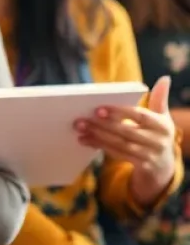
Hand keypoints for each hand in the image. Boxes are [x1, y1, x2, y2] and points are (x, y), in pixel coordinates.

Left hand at [76, 78, 176, 204]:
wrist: (164, 165)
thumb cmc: (157, 133)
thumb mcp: (162, 117)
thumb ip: (160, 99)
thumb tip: (164, 78)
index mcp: (162, 125)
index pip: (140, 116)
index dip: (119, 112)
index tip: (98, 109)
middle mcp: (158, 141)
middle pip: (126, 131)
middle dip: (102, 125)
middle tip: (80, 118)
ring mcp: (150, 155)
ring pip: (119, 144)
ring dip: (97, 136)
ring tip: (79, 128)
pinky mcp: (141, 166)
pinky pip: (117, 154)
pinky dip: (100, 146)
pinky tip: (85, 140)